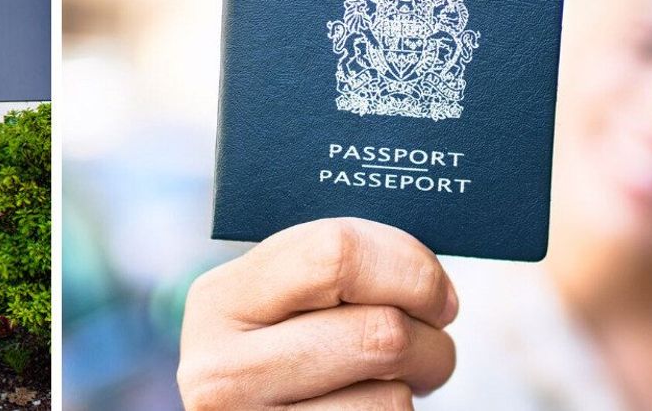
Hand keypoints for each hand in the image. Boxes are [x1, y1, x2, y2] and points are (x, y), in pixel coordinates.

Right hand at [178, 218, 458, 408]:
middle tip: (432, 335)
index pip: (334, 256)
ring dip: (417, 384)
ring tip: (394, 376)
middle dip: (430, 333)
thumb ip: (323, 271)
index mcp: (219, 300)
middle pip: (380, 331)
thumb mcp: (266, 300)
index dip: (408, 267)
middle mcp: (225, 368)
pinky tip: (366, 404)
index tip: (432, 288)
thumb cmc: (267, 348)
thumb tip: (422, 270)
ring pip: (392, 396)